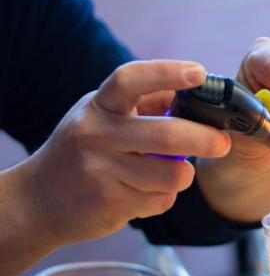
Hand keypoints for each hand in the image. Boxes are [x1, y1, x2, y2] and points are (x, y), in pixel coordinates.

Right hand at [23, 59, 230, 245]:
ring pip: (171, 175)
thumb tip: (194, 91)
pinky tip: (145, 193)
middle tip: (223, 143)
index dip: (167, 73)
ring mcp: (100, 170)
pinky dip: (164, 197)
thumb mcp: (105, 117)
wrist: (40, 200)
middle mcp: (96, 134)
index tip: (200, 73)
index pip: (131, 79)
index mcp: (99, 106)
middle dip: (206, 139)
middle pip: (167, 136)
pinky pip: (160, 200)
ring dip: (183, 176)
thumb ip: (145, 104)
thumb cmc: (86, 151)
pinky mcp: (109, 202)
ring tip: (175, 173)